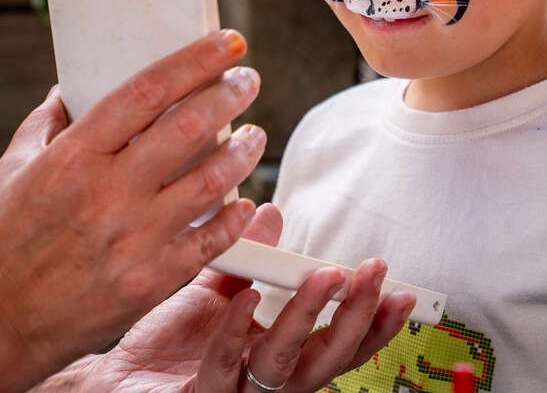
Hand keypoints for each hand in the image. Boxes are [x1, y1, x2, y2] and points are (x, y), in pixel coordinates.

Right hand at [0, 30, 265, 392]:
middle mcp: (107, 192)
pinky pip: (211, 242)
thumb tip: (68, 90)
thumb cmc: (7, 242)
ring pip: (211, 179)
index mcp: (74, 156)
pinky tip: (245, 201)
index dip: (196, 60)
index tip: (227, 44)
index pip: (148, 90)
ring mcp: (133, 238)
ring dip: (244, 151)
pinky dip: (237, 217)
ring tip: (254, 135)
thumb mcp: (13, 171)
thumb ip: (47, 125)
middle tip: (248, 82)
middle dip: (231, 95)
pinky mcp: (151, 281)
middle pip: (189, 126)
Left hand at [36, 204, 415, 392]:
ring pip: (285, 368)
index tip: (396, 285)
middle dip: (355, 318)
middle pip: (326, 359)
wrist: (109, 381)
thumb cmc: (166, 341)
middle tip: (372, 276)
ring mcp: (233, 391)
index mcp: (276, 350)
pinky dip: (234, 336)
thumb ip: (246, 259)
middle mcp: (264, 378)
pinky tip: (242, 300)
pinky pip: (219, 373)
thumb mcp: (215, 291)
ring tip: (325, 277)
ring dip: (307, 321)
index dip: (370, 318)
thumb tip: (270, 212)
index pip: (336, 340)